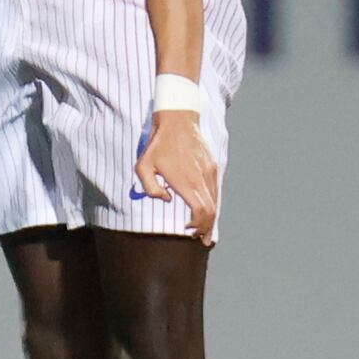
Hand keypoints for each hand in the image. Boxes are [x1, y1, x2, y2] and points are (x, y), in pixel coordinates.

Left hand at [139, 112, 221, 242]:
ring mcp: (209, 172)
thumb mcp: (143, 165)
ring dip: (211, 219)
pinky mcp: (212, 166)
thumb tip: (165, 199)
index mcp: (186, 181)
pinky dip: (213, 205)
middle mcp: (201, 178)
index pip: (200, 211)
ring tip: (205, 232)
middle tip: (199, 239)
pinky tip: (208, 212)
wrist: (178, 120)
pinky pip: (215, 191)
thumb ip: (150, 188)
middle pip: (211, 211)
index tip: (187, 230)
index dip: (197, 225)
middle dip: (206, 228)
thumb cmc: (158, 144)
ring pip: (215, 202)